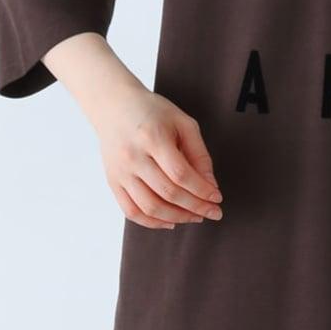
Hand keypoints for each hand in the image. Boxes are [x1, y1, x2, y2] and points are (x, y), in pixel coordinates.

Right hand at [95, 87, 223, 229]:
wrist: (114, 106)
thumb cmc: (153, 112)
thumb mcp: (182, 123)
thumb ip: (199, 154)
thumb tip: (211, 186)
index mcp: (153, 137)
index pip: (181, 174)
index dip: (202, 190)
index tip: (217, 198)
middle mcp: (133, 156)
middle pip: (167, 193)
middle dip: (195, 207)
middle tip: (213, 213)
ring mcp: (120, 171)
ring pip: (149, 207)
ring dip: (177, 218)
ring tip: (194, 217)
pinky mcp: (113, 181)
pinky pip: (131, 211)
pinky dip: (152, 223)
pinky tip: (170, 221)